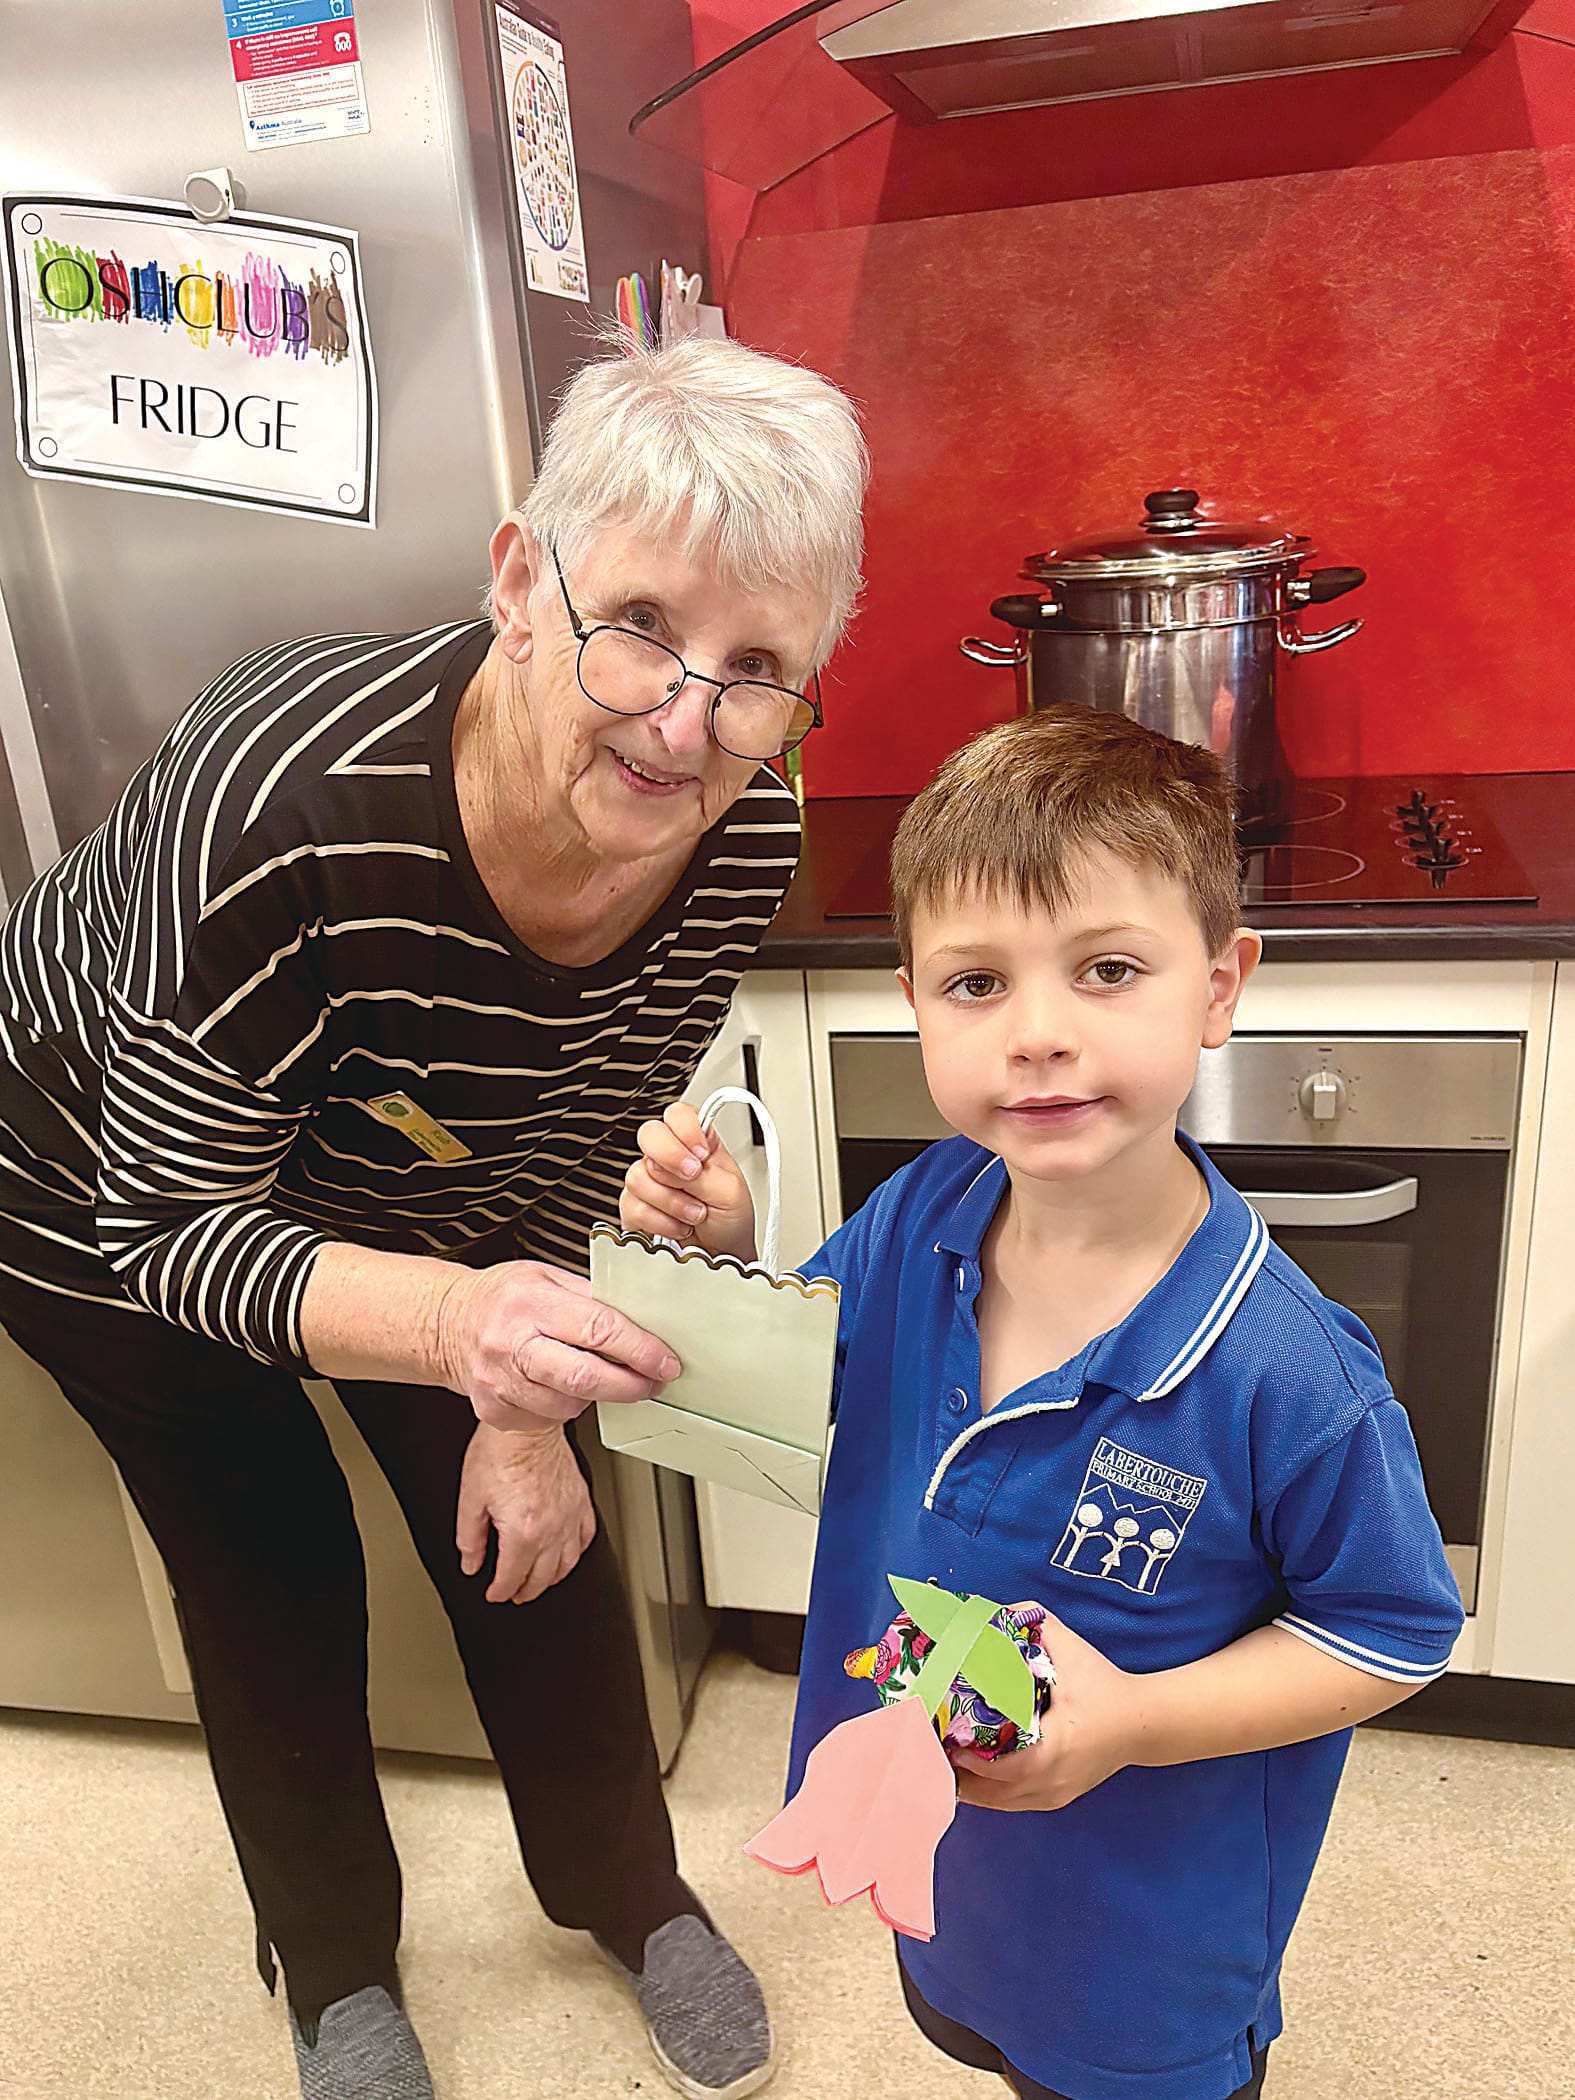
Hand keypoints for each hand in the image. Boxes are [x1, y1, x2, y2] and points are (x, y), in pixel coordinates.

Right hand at [436, 1259, 680, 1429]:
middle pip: (584, 1378)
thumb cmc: (503, 1298)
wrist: (449, 1324)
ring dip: (598, 1396)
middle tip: (653, 1382)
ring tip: (601, 1377)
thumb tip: (644, 1322)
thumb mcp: (547, 1278)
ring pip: (569, 1404)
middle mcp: (511, 1343)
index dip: (640, 1350)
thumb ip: (592, 1299)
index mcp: (530, 1303)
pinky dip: (566, 1405)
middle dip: (629, 1385)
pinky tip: (561, 1385)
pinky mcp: (496, 1411)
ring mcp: (500, 1382)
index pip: (598, 1329)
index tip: (665, 1361)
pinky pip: (548, 1418)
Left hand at [455, 1419, 594, 1602]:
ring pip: (567, 1564)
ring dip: (550, 1578)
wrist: (526, 1422)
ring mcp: (570, 1515)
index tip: (494, 1594)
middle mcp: (551, 1527)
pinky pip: (585, 1537)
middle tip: (513, 1592)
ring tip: (539, 1581)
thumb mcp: (470, 1497)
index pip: (512, 1578)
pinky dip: (576, 1553)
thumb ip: (470, 1538)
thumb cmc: (499, 1451)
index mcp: (523, 1530)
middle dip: (524, 1590)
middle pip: (541, 1577)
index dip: (499, 1591)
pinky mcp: (581, 1500)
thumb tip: (472, 1563)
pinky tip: (567, 1554)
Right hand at [620, 1100, 756, 1260]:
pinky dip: (660, 1221)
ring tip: (695, 1214)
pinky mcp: (635, 1209)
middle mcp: (670, 1159)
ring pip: (638, 1176)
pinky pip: (632, 1207)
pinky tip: (678, 1226)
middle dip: (670, 1158)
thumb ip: (703, 1173)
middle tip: (692, 1178)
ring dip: (672, 1201)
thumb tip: (676, 1164)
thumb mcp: (731, 1191)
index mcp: (697, 1144)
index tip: (700, 1154)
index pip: (678, 1115)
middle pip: (649, 1136)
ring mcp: (650, 1182)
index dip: (685, 1130)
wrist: (722, 1256)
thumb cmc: (731, 1219)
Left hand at [952, 1607, 1142, 1811]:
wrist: (1144, 1722)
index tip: (943, 1739)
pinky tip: (969, 1771)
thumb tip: (987, 1611)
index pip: (1000, 1770)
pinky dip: (988, 1791)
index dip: (967, 1761)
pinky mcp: (1056, 1799)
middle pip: (990, 1795)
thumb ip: (1030, 1620)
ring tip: (942, 1757)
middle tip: (931, 1746)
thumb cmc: (1104, 1685)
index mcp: (1054, 1750)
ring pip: (997, 1804)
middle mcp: (1051, 1782)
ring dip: (969, 1785)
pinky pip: (1012, 1804)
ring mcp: (1054, 1796)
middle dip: (957, 1773)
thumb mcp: (1069, 1647)